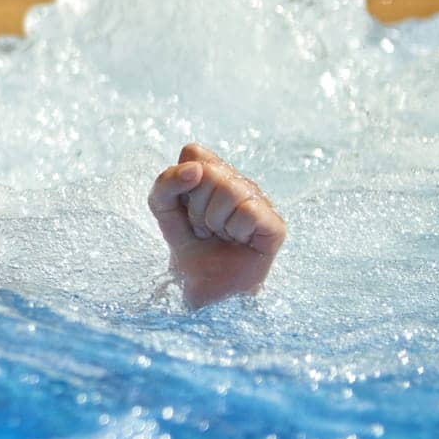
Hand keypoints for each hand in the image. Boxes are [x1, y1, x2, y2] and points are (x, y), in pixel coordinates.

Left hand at [148, 142, 286, 308]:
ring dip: (213, 220)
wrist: (203, 285)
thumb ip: (166, 184)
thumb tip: (195, 169)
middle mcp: (239, 182)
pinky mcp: (276, 224)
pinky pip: (249, 211)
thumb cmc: (188, 245)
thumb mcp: (163, 210)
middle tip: (203, 227)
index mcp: (214, 172)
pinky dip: (235, 230)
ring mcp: (260, 200)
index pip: (194, 153)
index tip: (185, 206)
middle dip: (195, 206)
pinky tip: (238, 241)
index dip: (181, 182)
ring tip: (220, 235)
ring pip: (229, 190)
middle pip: (209, 171)